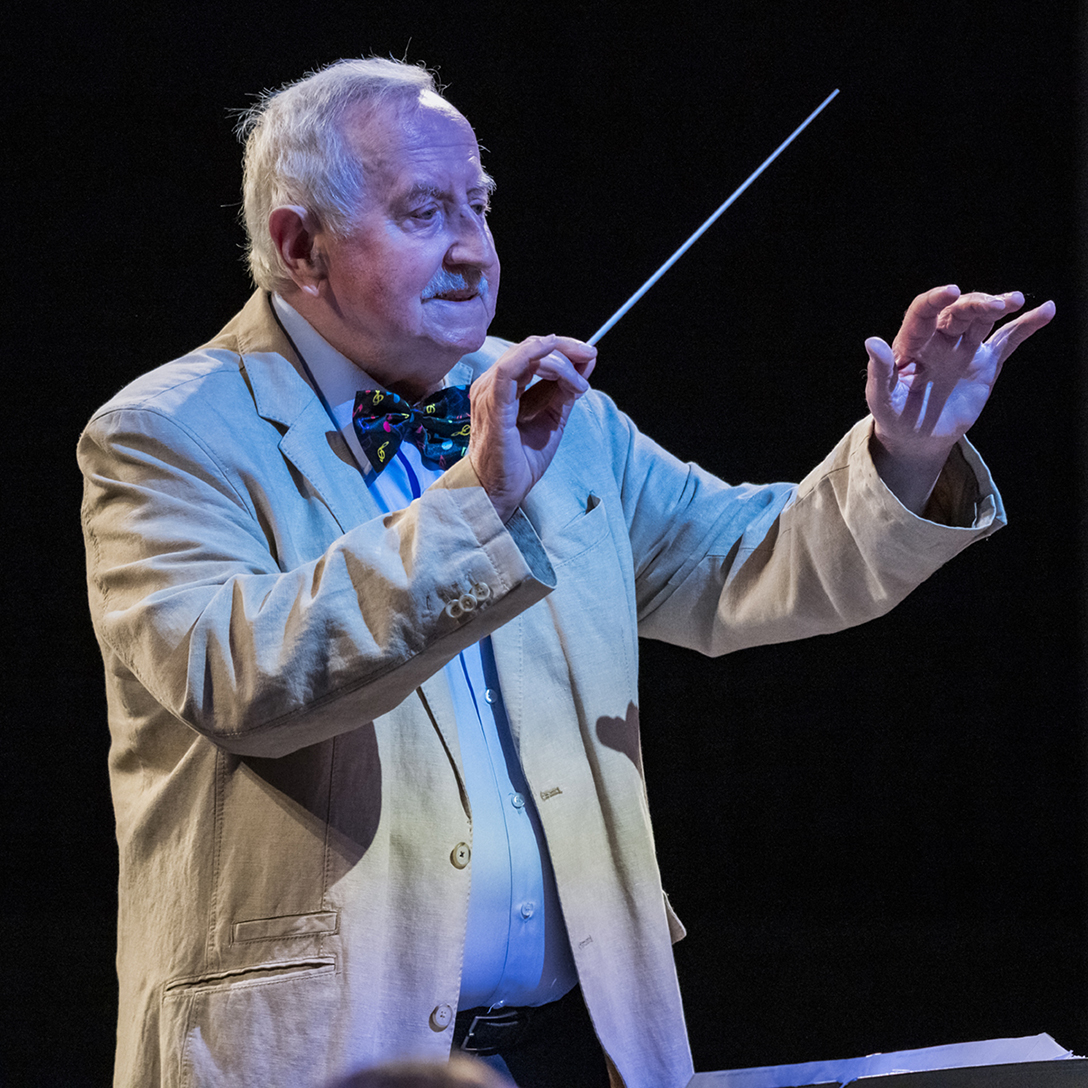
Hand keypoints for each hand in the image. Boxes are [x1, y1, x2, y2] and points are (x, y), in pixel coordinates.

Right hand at [469, 334, 596, 521]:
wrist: (500, 490)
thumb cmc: (518, 460)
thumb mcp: (552, 419)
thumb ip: (565, 391)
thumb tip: (585, 363)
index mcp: (504, 386)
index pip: (533, 353)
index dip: (564, 348)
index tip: (589, 355)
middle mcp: (493, 384)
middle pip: (531, 348)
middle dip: (566, 348)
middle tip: (590, 358)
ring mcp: (490, 391)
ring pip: (526, 355)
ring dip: (559, 362)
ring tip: (579, 384)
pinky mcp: (492, 403)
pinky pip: (509, 369)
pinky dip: (532, 355)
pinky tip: (551, 352)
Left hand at [864, 285, 1053, 512]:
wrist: (917, 439)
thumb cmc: (894, 418)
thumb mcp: (882, 400)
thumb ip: (879, 372)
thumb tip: (872, 342)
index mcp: (912, 345)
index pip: (923, 314)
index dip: (935, 300)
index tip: (951, 292)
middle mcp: (939, 340)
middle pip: (958, 313)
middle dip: (975, 304)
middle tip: (996, 306)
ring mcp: (963, 350)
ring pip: (982, 320)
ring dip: (998, 306)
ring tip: (1014, 301)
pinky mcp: (984, 363)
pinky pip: (1007, 340)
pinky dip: (1026, 326)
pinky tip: (1046, 311)